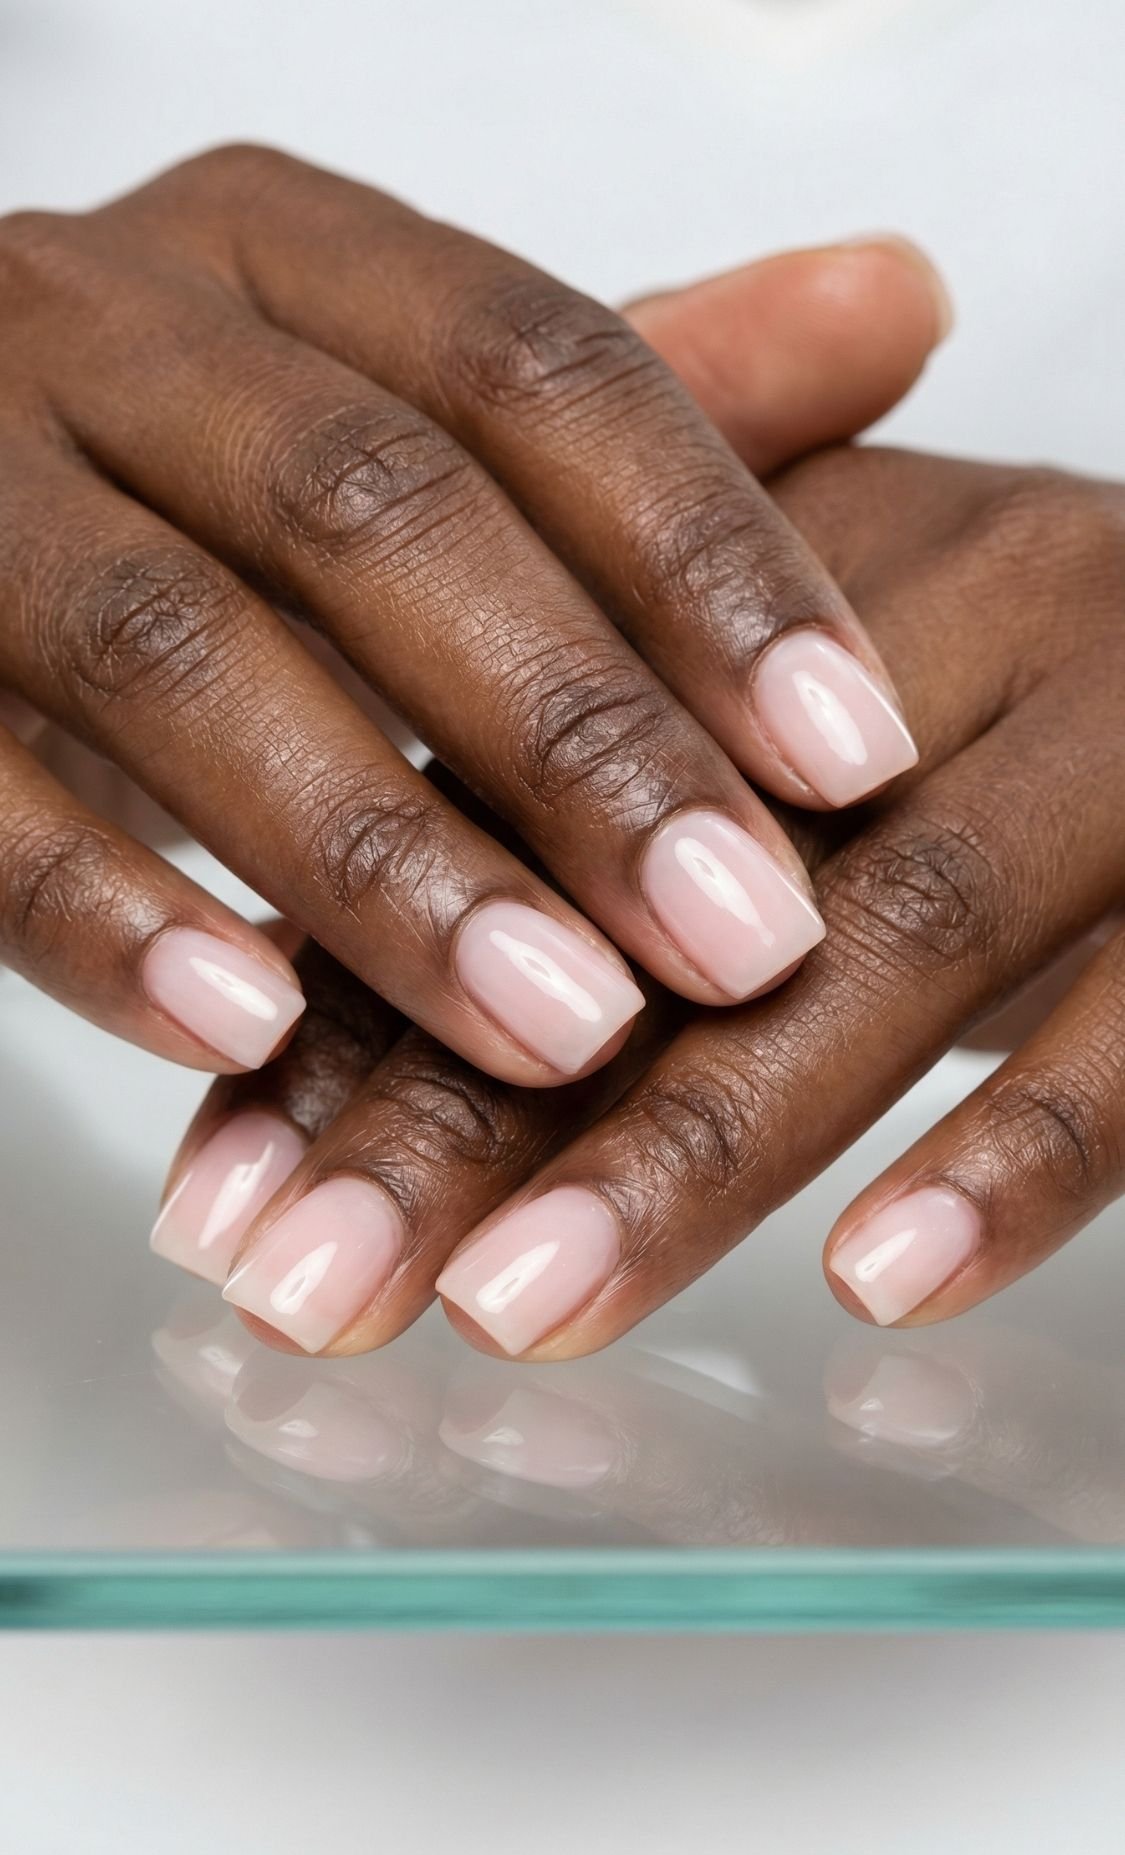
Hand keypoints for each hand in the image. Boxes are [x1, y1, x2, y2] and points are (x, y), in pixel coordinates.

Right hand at [145, 235, 948, 1339]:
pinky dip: (108, 914)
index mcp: (275, 254)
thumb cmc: (183, 480)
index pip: (534, 363)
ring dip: (380, 858)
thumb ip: (627, 390)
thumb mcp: (394, 405)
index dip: (709, 558)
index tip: (852, 755)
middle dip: (574, 737)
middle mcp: (104, 325)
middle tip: (736, 934)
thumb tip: (897, 304)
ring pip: (174, 652)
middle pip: (371, 508)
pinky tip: (256, 1032)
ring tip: (559, 1028)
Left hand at [167, 440, 1123, 1358]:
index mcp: (789, 576)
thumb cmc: (1026, 713)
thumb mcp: (789, 743)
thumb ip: (580, 849)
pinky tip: (880, 1278)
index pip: (521, 795)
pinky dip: (1021, 1148)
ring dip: (695, 1142)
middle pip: (666, 862)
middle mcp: (956, 602)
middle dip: (469, 1096)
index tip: (228, 1200)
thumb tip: (305, 1072)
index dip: (367, 1001)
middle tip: (316, 1290)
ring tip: (520, 1307)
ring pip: (890, 932)